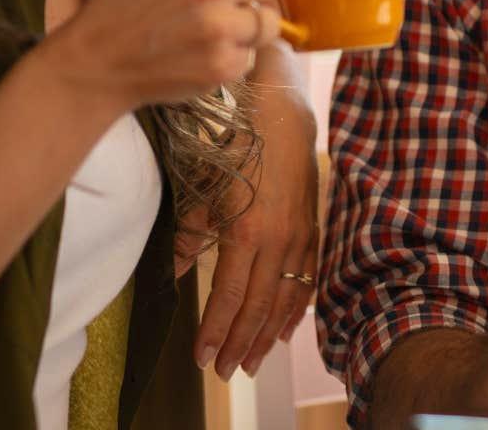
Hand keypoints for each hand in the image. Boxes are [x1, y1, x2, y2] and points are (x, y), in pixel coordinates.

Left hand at [186, 46, 319, 378]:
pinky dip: (296, 309)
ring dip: (266, 335)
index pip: (228, 296)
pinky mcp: (313, 230)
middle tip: (224, 372)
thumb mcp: (203, 186)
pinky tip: (284, 330)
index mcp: (246, 231)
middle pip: (257, 307)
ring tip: (250, 362)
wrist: (283, 115)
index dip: (214, 331)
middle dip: (239, 343)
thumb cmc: (236, 145)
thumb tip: (174, 271)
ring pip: (285, 300)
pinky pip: (307, 280)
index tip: (200, 357)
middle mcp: (277, 241)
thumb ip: (189, 233)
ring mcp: (300, 237)